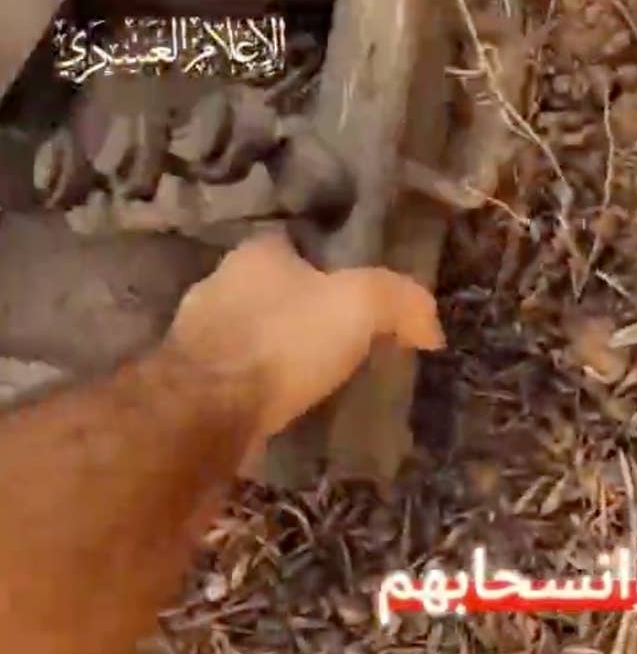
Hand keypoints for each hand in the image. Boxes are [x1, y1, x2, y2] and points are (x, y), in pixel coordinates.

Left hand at [164, 230, 444, 441]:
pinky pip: (234, 374)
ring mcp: (196, 334)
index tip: (354, 297)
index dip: (327, 266)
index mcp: (255, 253)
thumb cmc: (283, 342)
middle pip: (272, 290)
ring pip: (250, 333)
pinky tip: (280, 403)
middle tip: (341, 341)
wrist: (206, 410)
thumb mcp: (361, 305)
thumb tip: (431, 326)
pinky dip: (258, 384)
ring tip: (313, 378)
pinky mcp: (189, 381)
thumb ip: (401, 301)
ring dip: (277, 351)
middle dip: (301, 311)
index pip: (294, 244)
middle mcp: (218, 284)